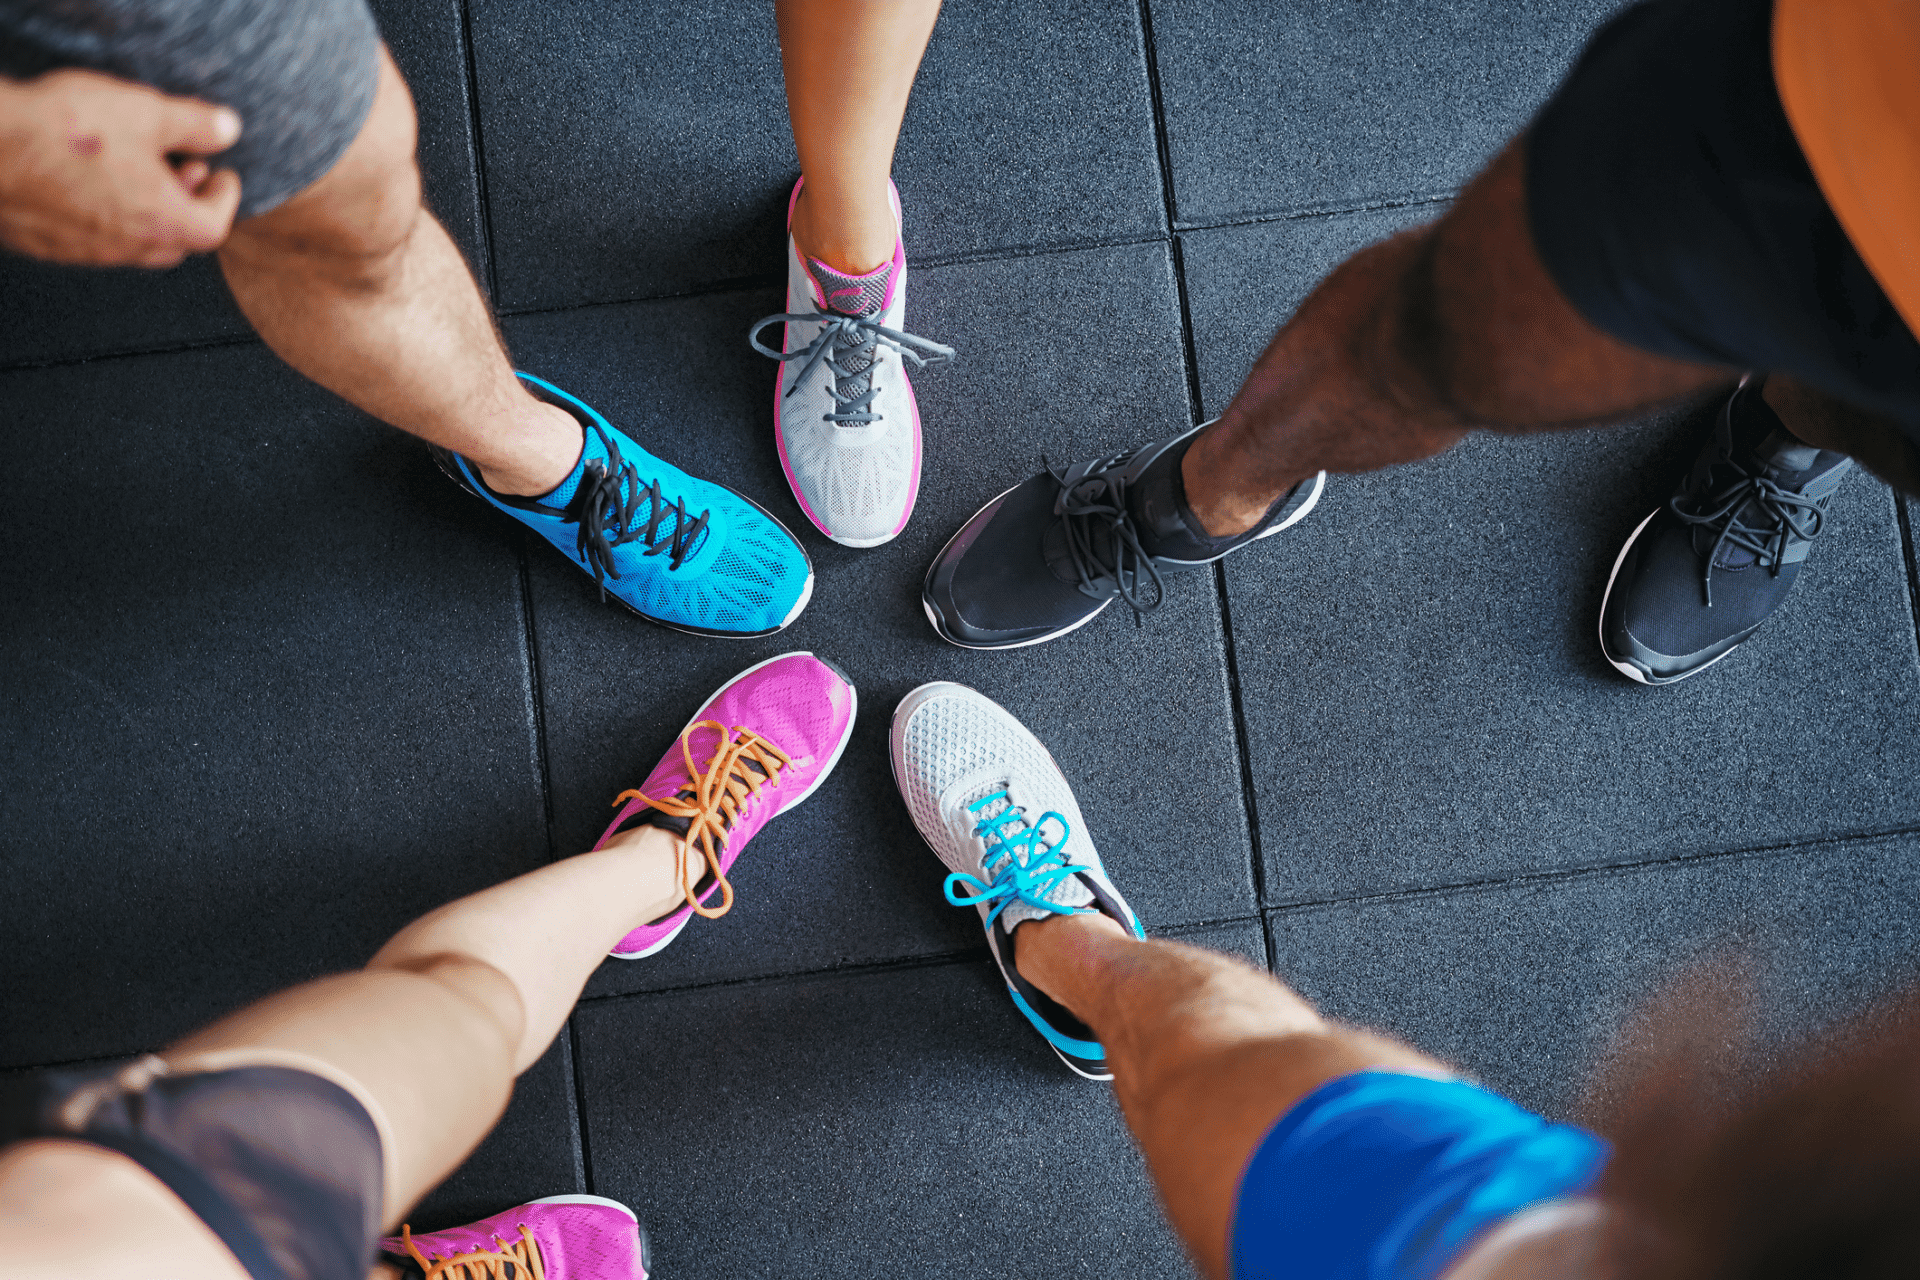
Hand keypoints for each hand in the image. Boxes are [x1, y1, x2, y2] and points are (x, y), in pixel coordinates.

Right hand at [0, 68, 242, 267]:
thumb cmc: (64, 132)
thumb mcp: (144, 113)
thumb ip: (194, 124)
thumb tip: (227, 128)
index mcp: (161, 222)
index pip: (215, 228)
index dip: (225, 200)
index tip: (223, 176)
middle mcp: (125, 247)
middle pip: (176, 242)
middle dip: (188, 206)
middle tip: (186, 172)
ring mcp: (82, 251)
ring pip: (132, 243)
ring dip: (146, 212)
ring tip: (138, 172)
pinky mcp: (45, 244)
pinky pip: (89, 239)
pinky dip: (105, 215)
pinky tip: (89, 181)